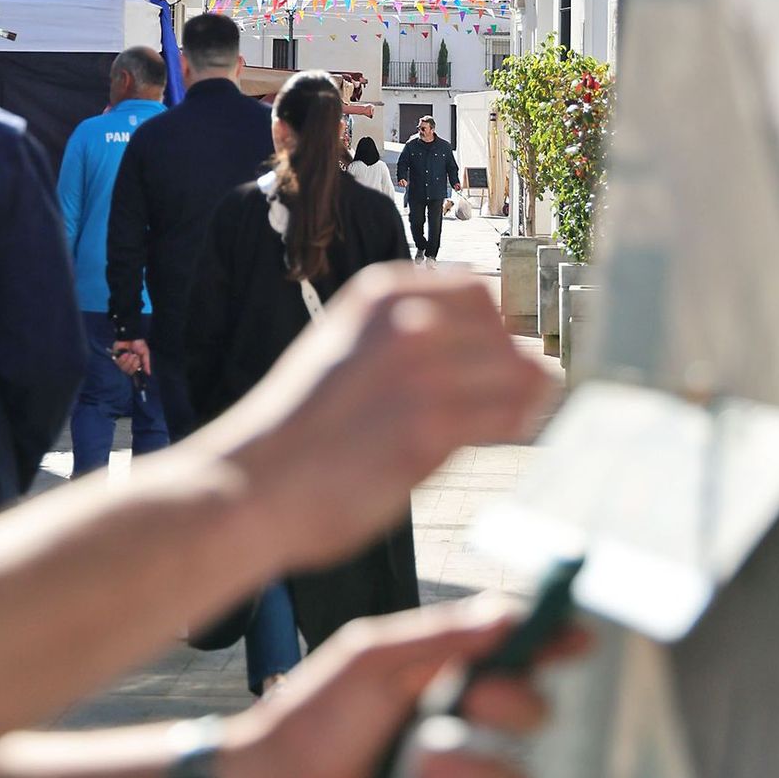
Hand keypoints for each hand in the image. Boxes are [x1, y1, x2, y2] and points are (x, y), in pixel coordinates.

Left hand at [112, 338, 150, 377]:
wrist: (132, 335)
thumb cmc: (139, 343)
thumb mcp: (145, 353)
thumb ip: (146, 363)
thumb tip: (148, 373)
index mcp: (133, 364)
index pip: (132, 372)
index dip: (135, 367)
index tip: (138, 360)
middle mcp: (127, 364)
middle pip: (127, 371)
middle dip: (132, 363)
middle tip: (134, 355)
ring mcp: (120, 360)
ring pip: (123, 368)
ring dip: (128, 360)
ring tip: (130, 353)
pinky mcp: (115, 356)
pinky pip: (118, 362)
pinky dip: (122, 358)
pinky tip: (125, 353)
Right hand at [205, 264, 554, 573]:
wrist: (251, 483)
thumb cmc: (295, 429)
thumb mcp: (342, 349)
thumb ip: (397, 339)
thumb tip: (467, 351)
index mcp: (379, 294)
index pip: (476, 295)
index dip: (495, 331)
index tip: (498, 361)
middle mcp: (405, 321)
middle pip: (502, 334)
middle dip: (515, 366)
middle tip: (520, 398)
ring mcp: (420, 371)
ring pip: (516, 372)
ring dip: (526, 397)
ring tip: (520, 418)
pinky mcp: (430, 428)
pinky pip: (508, 416)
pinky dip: (521, 424)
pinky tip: (514, 434)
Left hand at [217, 600, 587, 777]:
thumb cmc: (313, 716)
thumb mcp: (371, 659)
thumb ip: (440, 636)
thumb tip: (510, 614)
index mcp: (446, 679)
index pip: (517, 658)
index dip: (554, 646)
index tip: (578, 636)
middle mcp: (461, 732)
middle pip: (534, 716)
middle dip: (516, 705)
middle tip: (478, 699)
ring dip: (470, 772)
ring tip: (416, 768)